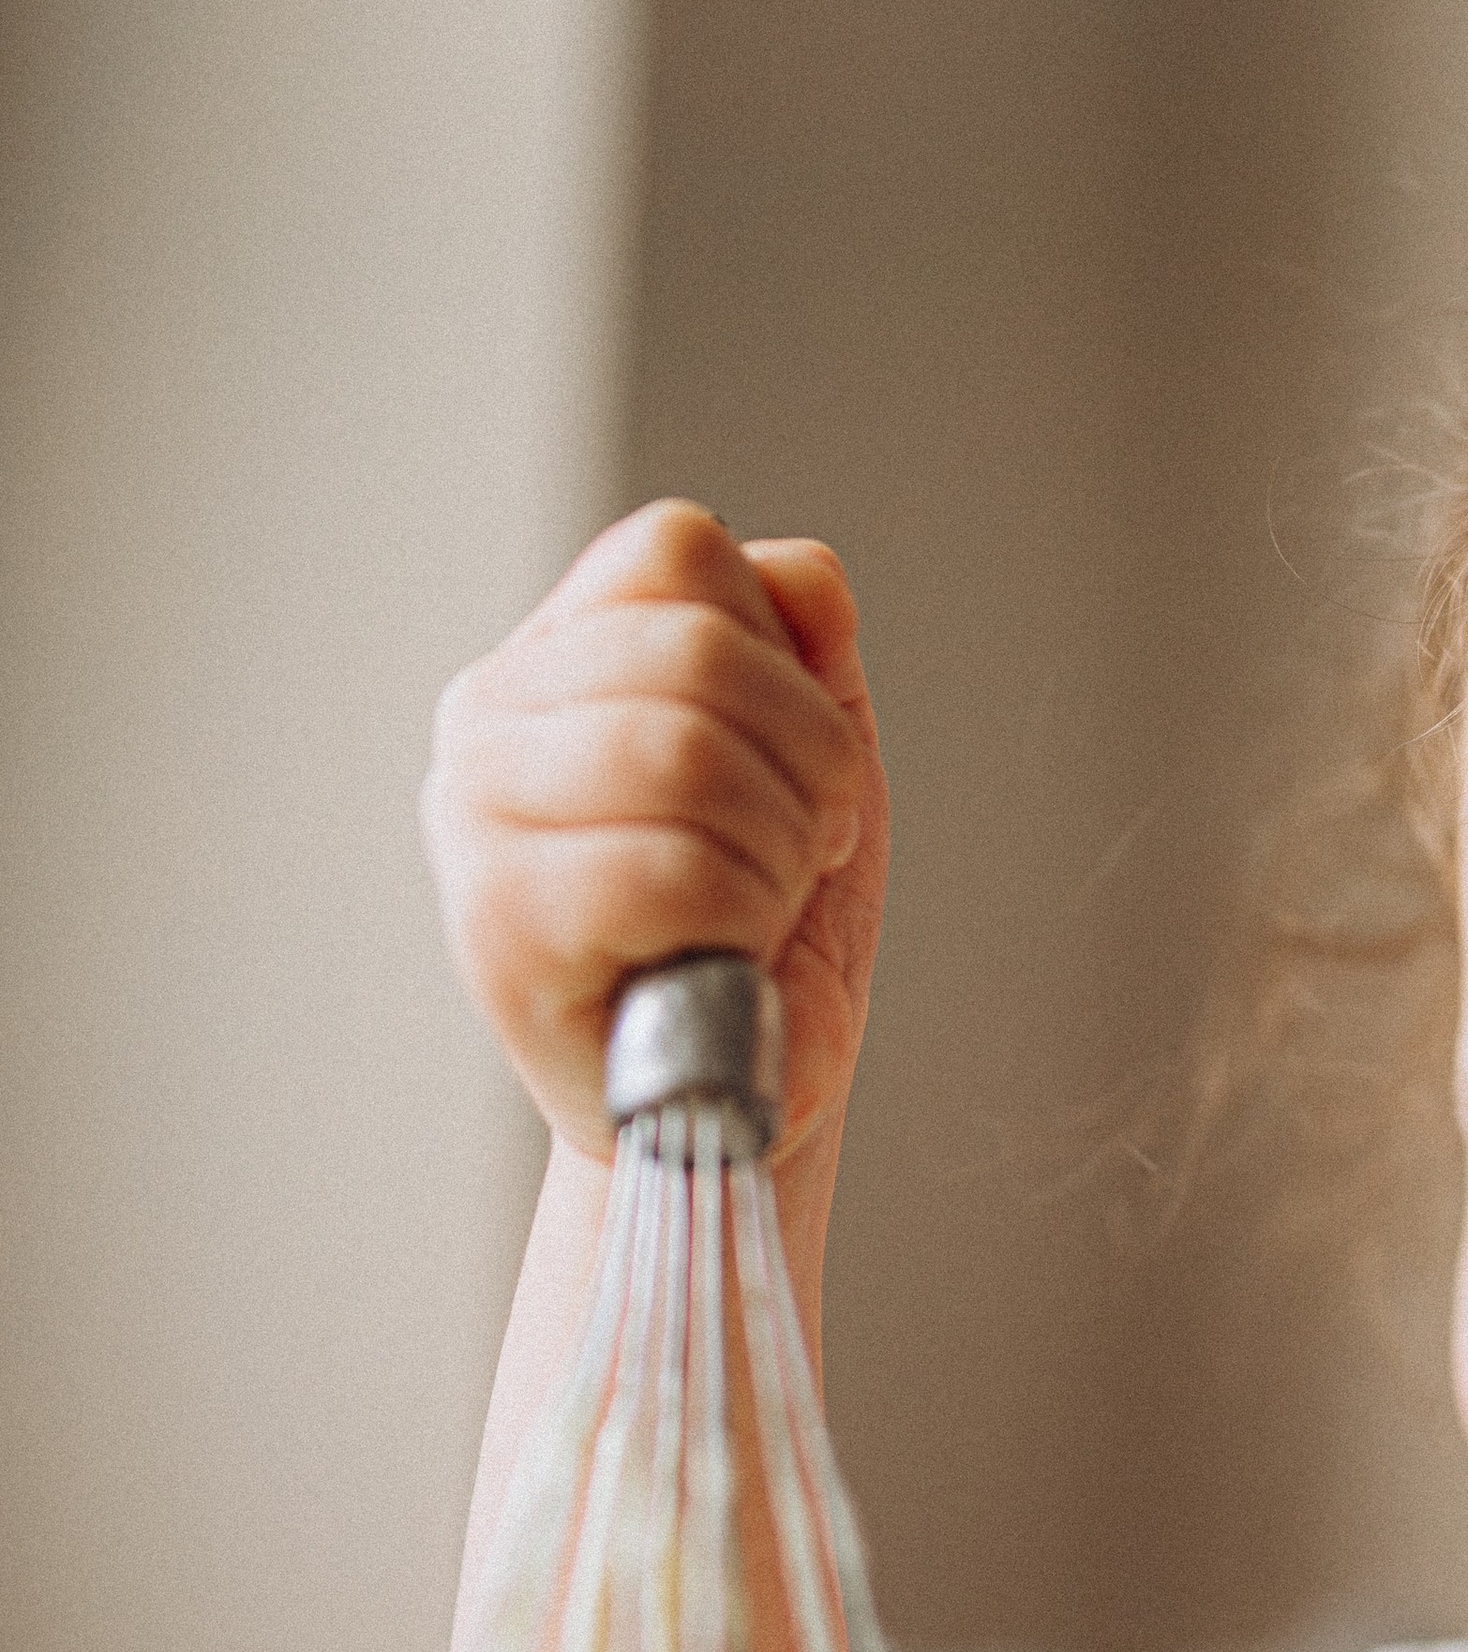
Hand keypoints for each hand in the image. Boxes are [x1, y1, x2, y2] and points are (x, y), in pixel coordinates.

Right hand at [423, 500, 886, 1164]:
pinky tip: (722, 956)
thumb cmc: (762, 932)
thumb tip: (804, 580)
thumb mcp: (810, 757)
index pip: (677, 550)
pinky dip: (742, 914)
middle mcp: (485, 722)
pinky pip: (669, 866)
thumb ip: (804, 639)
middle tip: (806, 850)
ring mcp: (473, 822)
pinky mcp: (497, 931)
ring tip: (763, 906)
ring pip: (682, 746)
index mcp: (552, 658)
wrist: (738, 1101)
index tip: (802, 766)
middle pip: (694, 649)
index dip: (786, 658)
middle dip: (807, 762)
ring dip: (779, 843)